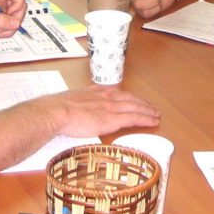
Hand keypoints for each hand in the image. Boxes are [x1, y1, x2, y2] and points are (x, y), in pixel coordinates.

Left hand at [0, 0, 26, 39]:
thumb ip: (0, 20)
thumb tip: (16, 23)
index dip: (18, 4)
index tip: (10, 14)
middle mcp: (1, 0)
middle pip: (21, 5)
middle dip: (16, 18)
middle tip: (5, 26)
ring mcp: (2, 10)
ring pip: (18, 16)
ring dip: (13, 27)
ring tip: (0, 31)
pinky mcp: (1, 19)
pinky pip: (13, 24)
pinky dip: (10, 31)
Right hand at [40, 85, 159, 136]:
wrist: (57, 112)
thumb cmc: (58, 109)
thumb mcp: (71, 100)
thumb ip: (79, 102)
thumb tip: (78, 108)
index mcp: (96, 92)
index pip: (118, 93)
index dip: (130, 97)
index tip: (136, 100)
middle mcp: (107, 97)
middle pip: (130, 99)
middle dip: (143, 103)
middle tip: (152, 108)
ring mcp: (111, 107)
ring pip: (136, 107)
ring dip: (148, 110)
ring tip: (156, 114)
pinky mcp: (112, 119)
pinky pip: (134, 118)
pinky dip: (146, 119)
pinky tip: (153, 121)